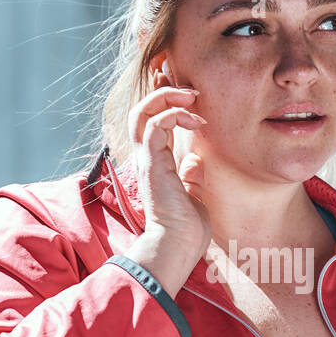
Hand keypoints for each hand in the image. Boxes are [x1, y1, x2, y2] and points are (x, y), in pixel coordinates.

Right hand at [126, 61, 211, 263]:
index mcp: (155, 164)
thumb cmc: (185, 230)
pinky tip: (194, 119)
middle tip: (190, 89)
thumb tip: (195, 161)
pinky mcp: (153, 163)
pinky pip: (156, 125)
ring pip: (143, 112)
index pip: (152, 122)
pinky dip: (174, 114)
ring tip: (192, 96)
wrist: (177, 248)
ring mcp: (146, 160)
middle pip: (140, 111)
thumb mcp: (193, 197)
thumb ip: (191, 178)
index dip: (164, 101)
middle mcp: (146, 158)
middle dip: (162, 91)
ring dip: (167, 97)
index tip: (186, 92)